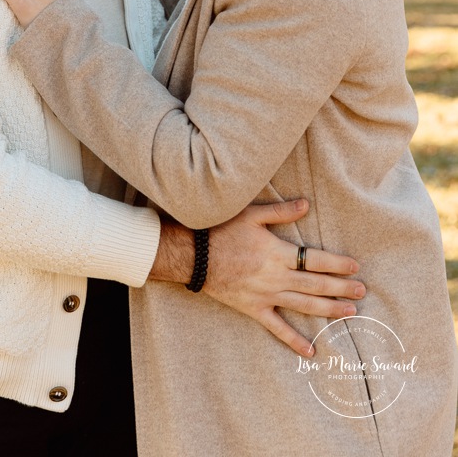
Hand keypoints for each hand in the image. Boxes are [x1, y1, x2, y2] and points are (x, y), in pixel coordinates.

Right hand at [204, 199, 364, 356]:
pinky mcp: (254, 309)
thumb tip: (306, 204)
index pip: (315, 260)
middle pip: (315, 284)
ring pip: (303, 305)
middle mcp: (276, 277)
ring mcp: (266, 296)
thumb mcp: (251, 214)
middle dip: (341, 288)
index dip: (337, 263)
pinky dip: (294, 340)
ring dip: (328, 310)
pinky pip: (277, 328)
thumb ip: (280, 211)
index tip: (355, 266)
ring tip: (349, 313)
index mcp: (277, 253)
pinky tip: (311, 350)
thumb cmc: (221, 230)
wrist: (194, 256)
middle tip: (361, 291)